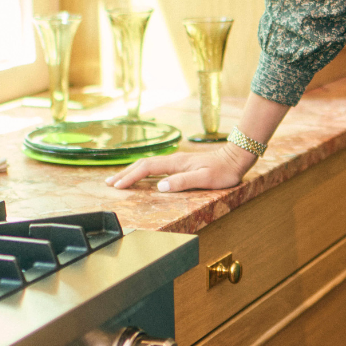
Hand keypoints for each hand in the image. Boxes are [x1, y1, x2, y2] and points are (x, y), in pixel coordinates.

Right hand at [107, 142, 254, 192]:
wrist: (236, 158)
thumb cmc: (224, 171)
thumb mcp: (205, 179)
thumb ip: (183, 182)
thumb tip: (160, 187)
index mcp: (176, 163)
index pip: (146, 168)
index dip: (130, 177)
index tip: (117, 187)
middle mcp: (174, 160)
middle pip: (142, 165)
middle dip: (125, 174)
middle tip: (109, 183)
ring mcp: (176, 162)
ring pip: (148, 165)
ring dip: (131, 172)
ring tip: (118, 180)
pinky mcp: (181, 164)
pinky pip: (156, 167)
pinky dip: (143, 172)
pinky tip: (141, 177)